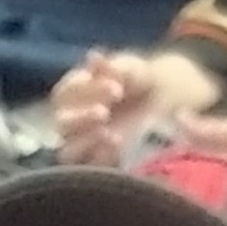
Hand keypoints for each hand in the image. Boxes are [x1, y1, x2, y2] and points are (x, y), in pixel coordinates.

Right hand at [49, 46, 218, 166]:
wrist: (165, 103)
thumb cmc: (140, 81)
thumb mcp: (131, 69)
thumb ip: (112, 67)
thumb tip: (92, 58)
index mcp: (74, 92)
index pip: (65, 93)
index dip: (85, 91)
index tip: (117, 89)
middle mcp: (72, 119)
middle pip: (61, 122)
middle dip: (81, 117)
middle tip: (105, 112)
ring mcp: (83, 144)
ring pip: (67, 149)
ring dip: (85, 142)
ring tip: (110, 134)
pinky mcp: (96, 163)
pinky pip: (88, 167)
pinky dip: (101, 157)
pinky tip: (118, 146)